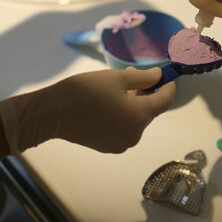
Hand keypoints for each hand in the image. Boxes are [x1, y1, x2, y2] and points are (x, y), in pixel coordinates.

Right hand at [0, 67, 175, 153]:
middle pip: (150, 110)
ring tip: (116, 89)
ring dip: (134, 104)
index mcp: (140, 115)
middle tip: (132, 75)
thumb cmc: (85, 90)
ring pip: (137, 119)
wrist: (52, 113)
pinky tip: (108, 104)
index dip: (168, 86)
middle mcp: (136, 133)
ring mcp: (123, 143)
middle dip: (146, 92)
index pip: (165, 100)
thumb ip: (144, 78)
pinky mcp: (110, 146)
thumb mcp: (117, 77)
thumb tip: (160, 77)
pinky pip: (125, 128)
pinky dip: (123, 115)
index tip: (167, 75)